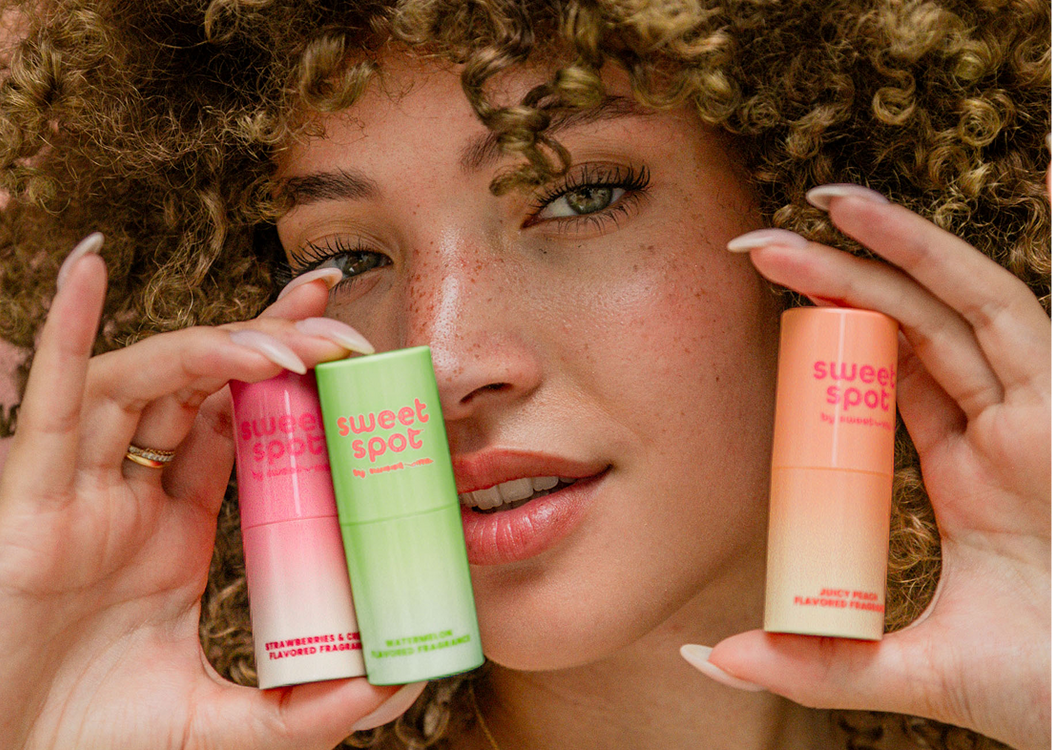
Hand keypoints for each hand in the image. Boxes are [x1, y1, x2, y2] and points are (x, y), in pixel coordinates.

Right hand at [0, 241, 422, 749]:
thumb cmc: (92, 738)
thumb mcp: (219, 723)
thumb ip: (301, 710)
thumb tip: (397, 684)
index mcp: (174, 529)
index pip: (240, 423)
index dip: (289, 377)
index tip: (352, 343)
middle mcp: (129, 496)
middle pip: (202, 387)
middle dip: (268, 343)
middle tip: (338, 323)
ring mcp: (78, 492)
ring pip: (142, 383)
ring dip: (210, 349)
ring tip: (280, 345)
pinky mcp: (25, 504)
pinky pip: (48, 408)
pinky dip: (66, 337)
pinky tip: (87, 272)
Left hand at [682, 182, 1051, 749]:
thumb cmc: (1038, 692)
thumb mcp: (903, 670)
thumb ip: (814, 661)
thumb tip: (706, 652)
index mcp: (969, 475)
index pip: (892, 378)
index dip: (835, 336)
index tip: (767, 307)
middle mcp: (1001, 432)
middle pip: (911, 327)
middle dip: (836, 277)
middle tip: (754, 247)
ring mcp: (1033, 415)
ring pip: (949, 303)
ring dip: (882, 246)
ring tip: (810, 203)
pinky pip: (998, 310)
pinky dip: (937, 259)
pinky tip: (871, 221)